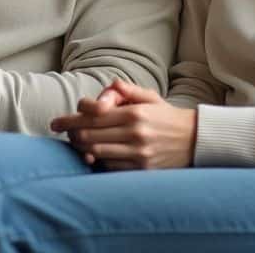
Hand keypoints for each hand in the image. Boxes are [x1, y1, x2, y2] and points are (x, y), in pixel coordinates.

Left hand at [50, 79, 196, 170]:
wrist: (195, 140)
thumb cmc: (167, 117)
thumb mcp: (150, 97)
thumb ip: (127, 90)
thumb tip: (108, 86)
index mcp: (134, 113)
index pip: (92, 116)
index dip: (70, 118)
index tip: (58, 121)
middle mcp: (134, 133)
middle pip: (88, 135)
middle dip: (70, 134)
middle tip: (61, 131)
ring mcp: (138, 153)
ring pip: (95, 152)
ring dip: (81, 149)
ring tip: (75, 143)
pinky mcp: (141, 169)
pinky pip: (109, 167)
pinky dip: (98, 161)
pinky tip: (93, 156)